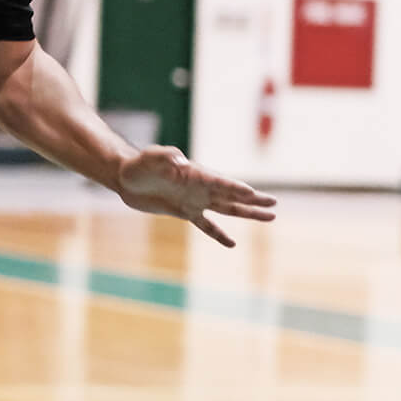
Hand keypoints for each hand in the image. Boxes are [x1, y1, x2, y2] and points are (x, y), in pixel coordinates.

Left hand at [116, 146, 275, 247]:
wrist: (126, 177)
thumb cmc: (139, 164)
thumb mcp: (150, 158)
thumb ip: (166, 157)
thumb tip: (181, 163)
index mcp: (196, 174)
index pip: (220, 183)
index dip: (236, 189)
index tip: (254, 195)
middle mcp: (200, 187)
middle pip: (232, 195)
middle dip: (253, 200)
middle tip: (274, 204)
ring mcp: (195, 200)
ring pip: (227, 209)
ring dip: (247, 213)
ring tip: (269, 217)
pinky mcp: (184, 212)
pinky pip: (206, 225)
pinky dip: (218, 233)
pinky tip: (232, 243)